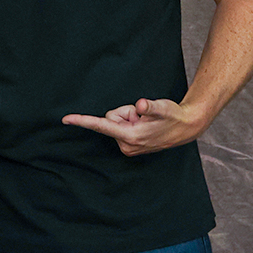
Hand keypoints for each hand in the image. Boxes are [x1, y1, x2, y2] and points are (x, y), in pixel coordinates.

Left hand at [62, 97, 204, 156]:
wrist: (186, 127)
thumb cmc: (173, 116)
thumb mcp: (162, 107)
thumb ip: (150, 106)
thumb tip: (141, 105)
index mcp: (130, 136)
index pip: (101, 125)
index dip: (82, 121)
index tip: (65, 119)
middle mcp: (126, 145)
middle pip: (110, 119)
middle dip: (124, 112)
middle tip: (143, 114)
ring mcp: (128, 147)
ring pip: (116, 122)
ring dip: (130, 117)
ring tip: (147, 120)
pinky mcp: (130, 146)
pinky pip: (121, 127)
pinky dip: (131, 122)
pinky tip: (145, 125)